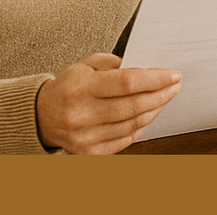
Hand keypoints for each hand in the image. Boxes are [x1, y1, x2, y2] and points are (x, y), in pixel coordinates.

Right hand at [35, 53, 180, 153]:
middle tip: (175, 86)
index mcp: (82, 87)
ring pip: (132, 124)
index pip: (128, 82)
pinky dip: (139, 128)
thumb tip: (147, 68)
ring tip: (163, 99)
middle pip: (133, 106)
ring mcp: (84, 136)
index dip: (155, 79)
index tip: (173, 75)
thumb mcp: (87, 64)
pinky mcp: (88, 152)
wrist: (41, 116)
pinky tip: (145, 116)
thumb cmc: (69, 87)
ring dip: (154, 110)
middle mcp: (82, 114)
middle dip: (161, 95)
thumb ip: (116, 63)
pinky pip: (124, 140)